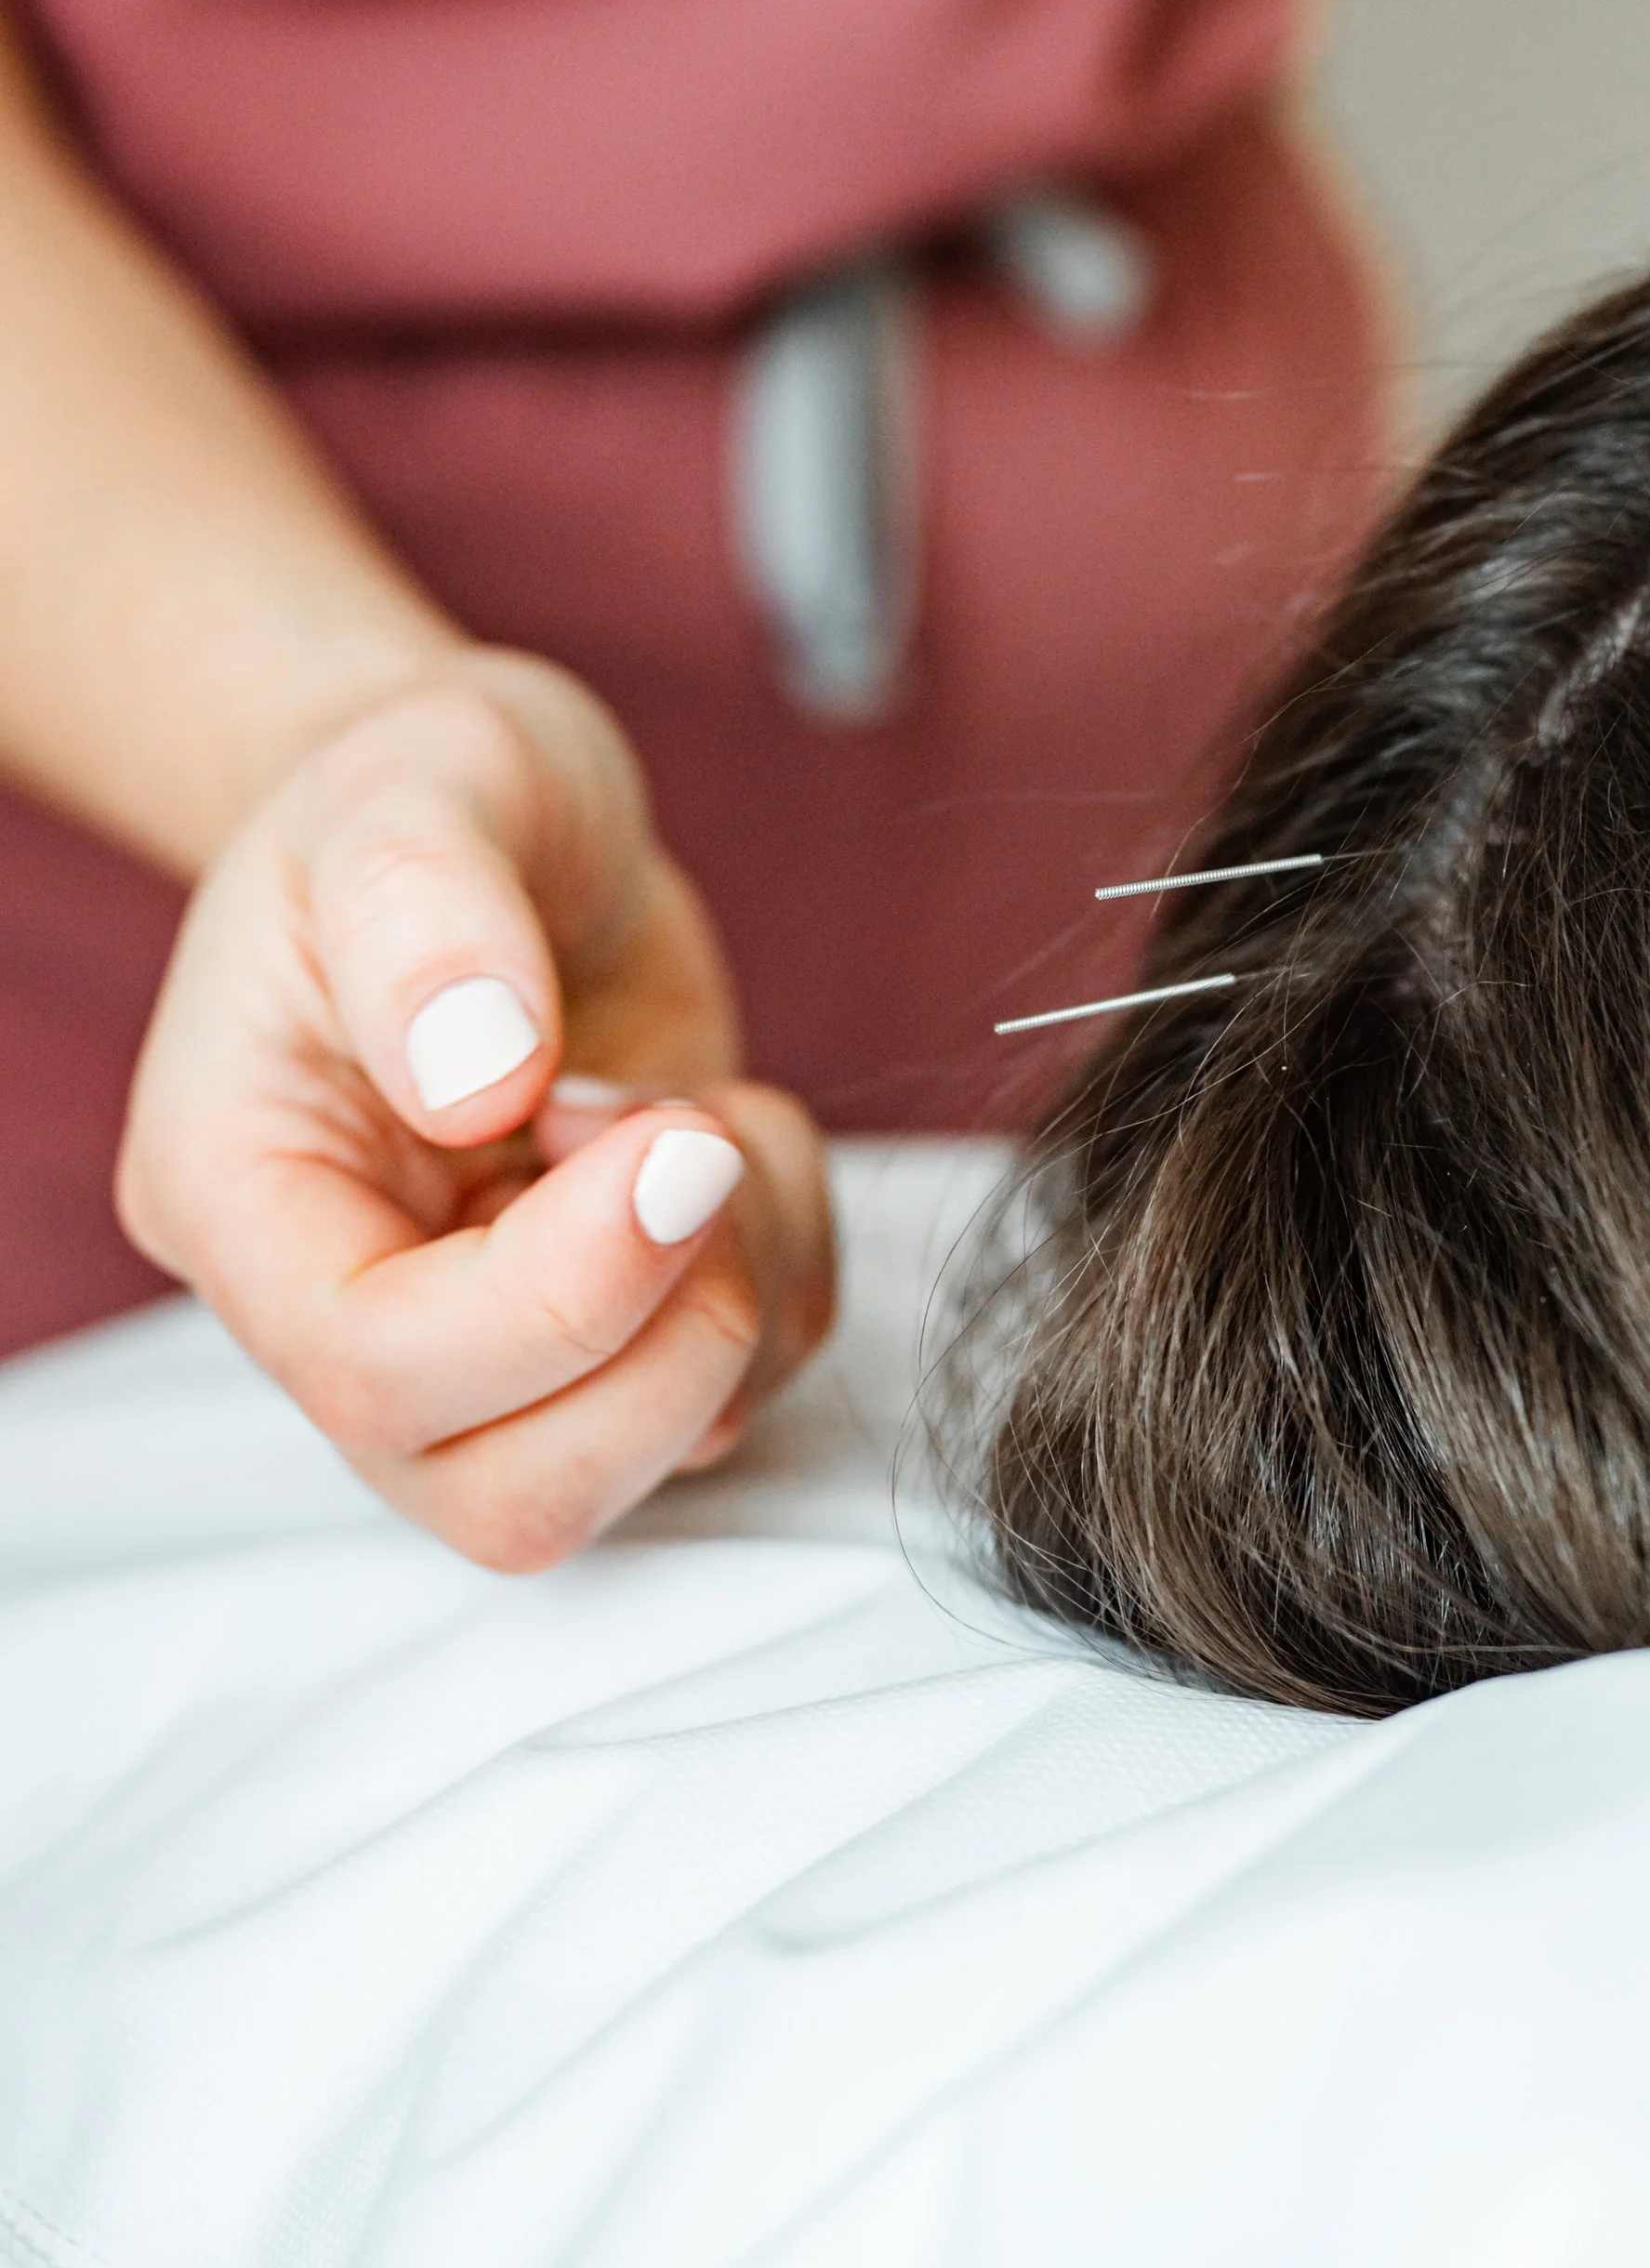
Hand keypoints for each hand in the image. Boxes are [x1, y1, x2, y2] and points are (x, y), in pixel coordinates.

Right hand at [117, 649, 833, 1566]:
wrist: (515, 822)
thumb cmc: (442, 793)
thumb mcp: (423, 774)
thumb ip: (431, 905)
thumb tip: (479, 1075)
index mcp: (242, 1197)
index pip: (370, 1368)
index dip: (555, 1297)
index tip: (675, 1136)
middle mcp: (347, 1315)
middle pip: (502, 1492)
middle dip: (662, 1343)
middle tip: (698, 1135)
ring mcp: (486, 1356)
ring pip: (632, 1472)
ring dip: (739, 1299)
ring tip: (708, 1114)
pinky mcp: (615, 1348)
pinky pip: (742, 1404)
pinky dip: (789, 1282)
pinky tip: (738, 1141)